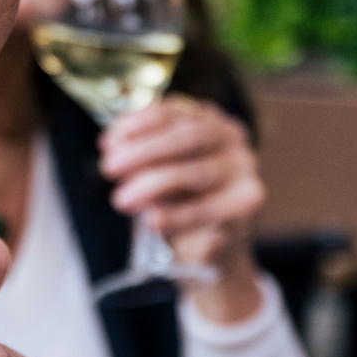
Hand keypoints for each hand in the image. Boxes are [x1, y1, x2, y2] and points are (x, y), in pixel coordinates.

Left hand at [99, 95, 265, 322]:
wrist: (208, 244)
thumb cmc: (179, 198)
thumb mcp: (156, 170)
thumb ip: (138, 153)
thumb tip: (112, 144)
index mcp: (208, 121)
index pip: (175, 112)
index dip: (140, 123)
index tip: (110, 139)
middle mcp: (232, 141)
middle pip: (189, 138)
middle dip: (144, 151)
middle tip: (109, 168)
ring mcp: (244, 171)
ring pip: (197, 173)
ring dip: (154, 185)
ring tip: (122, 200)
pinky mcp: (246, 206)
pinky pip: (208, 210)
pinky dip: (177, 215)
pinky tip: (153, 220)